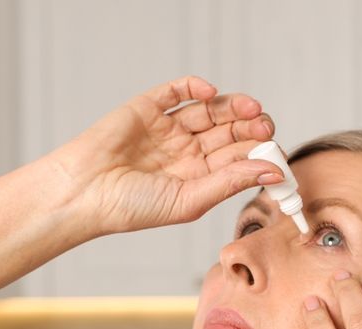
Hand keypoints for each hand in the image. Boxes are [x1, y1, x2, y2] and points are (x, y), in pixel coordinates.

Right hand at [50, 75, 282, 235]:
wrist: (83, 194)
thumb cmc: (131, 208)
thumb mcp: (190, 200)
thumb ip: (231, 182)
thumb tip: (274, 171)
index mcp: (198, 178)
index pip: (237, 160)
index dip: (258, 154)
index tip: (277, 153)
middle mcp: (186, 152)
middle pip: (228, 132)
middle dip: (250, 127)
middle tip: (266, 126)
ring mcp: (168, 128)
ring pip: (210, 111)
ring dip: (233, 106)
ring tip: (251, 108)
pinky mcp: (148, 108)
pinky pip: (177, 91)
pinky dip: (195, 87)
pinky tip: (211, 93)